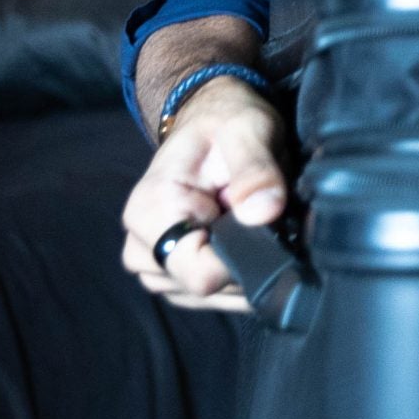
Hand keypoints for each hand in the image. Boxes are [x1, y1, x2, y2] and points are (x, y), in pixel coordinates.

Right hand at [119, 76, 287, 310]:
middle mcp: (142, 246)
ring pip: (214, 297)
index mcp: (150, 210)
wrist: (212, 120)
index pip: (198, 272)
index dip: (245, 259)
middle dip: (252, 262)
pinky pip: (215, 296)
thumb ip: (255, 169)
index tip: (273, 228)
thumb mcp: (248, 129)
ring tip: (264, 226)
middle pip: (208, 289)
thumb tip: (263, 213)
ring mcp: (157, 267)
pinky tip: (259, 245)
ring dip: (250, 269)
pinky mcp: (176, 276)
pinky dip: (245, 277)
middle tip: (276, 220)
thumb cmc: (227, 122)